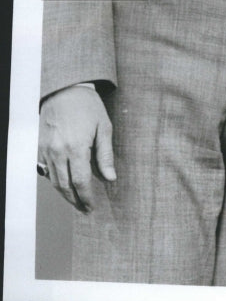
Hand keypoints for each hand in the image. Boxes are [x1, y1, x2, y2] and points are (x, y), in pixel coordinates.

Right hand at [38, 85, 115, 212]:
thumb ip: (105, 155)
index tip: (92, 207)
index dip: (86, 197)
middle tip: (85, 209)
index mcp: (76, 147)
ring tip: (76, 201)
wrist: (64, 91)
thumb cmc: (88, 107)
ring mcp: (46, 150)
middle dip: (75, 200)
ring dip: (64, 194)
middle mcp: (58, 152)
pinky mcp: (39, 148)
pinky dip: (55, 181)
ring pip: (54, 181)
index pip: (81, 182)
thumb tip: (110, 178)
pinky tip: (65, 184)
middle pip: (65, 186)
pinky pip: (46, 171)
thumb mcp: (104, 127)